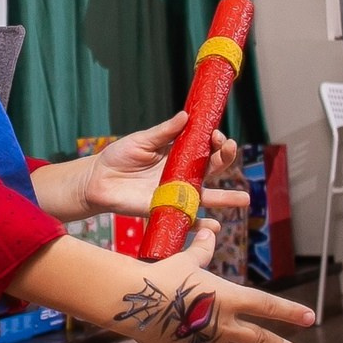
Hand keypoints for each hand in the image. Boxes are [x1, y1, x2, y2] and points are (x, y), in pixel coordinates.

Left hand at [75, 112, 248, 218]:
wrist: (97, 179)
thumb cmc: (120, 156)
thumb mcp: (142, 140)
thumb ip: (164, 132)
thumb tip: (186, 115)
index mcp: (179, 155)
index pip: (205, 148)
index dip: (215, 141)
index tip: (216, 134)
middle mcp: (183, 175)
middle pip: (212, 170)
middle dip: (225, 159)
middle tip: (229, 149)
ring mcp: (176, 193)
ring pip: (207, 197)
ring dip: (226, 199)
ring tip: (244, 200)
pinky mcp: (165, 209)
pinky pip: (187, 220)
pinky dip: (201, 225)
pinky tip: (214, 227)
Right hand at [113, 219, 311, 342]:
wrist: (133, 298)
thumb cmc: (160, 274)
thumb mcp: (185, 259)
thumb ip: (201, 248)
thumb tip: (209, 228)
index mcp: (227, 298)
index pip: (266, 305)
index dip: (289, 311)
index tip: (311, 319)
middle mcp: (222, 325)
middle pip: (260, 340)